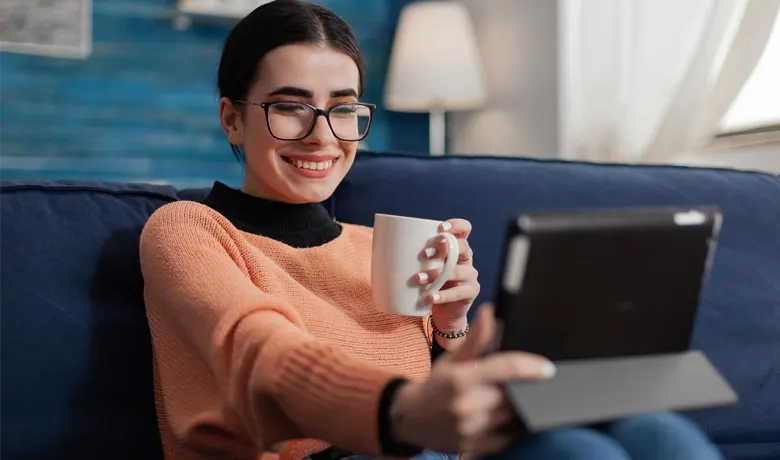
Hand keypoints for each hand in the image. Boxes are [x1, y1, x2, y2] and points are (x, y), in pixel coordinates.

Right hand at [390, 304, 555, 453]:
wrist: (410, 418)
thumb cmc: (436, 384)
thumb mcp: (453, 358)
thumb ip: (476, 338)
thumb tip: (489, 311)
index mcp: (461, 378)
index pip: (504, 369)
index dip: (530, 367)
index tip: (547, 368)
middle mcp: (465, 404)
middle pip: (512, 395)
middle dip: (524, 389)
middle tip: (533, 385)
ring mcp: (470, 428)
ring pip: (512, 418)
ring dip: (522, 408)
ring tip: (525, 401)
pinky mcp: (474, 446)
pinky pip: (507, 439)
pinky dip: (515, 429)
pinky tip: (516, 420)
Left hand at [417, 219, 478, 338]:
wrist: (444, 313)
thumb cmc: (430, 284)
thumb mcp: (424, 267)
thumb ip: (413, 256)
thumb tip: (381, 243)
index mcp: (456, 247)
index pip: (464, 229)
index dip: (456, 225)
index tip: (440, 228)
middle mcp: (466, 259)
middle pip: (462, 247)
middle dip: (443, 249)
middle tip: (424, 254)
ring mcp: (470, 275)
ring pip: (456, 271)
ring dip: (436, 274)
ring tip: (418, 279)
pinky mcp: (470, 292)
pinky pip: (457, 292)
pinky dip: (442, 295)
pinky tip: (430, 297)